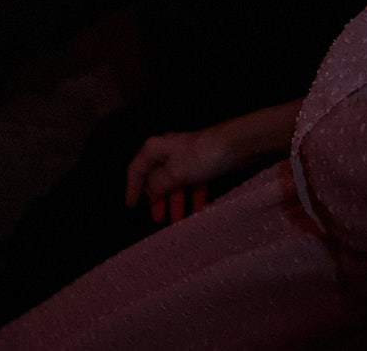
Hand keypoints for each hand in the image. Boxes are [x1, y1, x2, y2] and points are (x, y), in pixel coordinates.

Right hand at [125, 127, 240, 224]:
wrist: (235, 146)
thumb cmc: (201, 155)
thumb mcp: (174, 173)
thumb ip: (158, 185)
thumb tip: (149, 193)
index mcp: (155, 149)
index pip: (136, 169)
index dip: (132, 188)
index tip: (131, 205)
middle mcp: (168, 152)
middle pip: (157, 179)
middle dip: (158, 200)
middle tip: (158, 219)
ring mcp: (186, 159)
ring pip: (176, 184)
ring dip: (177, 203)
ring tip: (178, 221)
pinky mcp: (202, 165)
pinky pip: (193, 185)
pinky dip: (193, 198)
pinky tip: (197, 211)